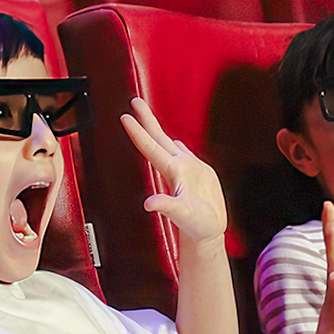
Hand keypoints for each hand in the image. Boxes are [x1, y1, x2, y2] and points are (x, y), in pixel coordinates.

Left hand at [120, 97, 224, 245]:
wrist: (208, 232)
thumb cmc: (196, 226)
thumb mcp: (183, 215)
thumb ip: (167, 206)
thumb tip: (149, 203)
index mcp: (172, 172)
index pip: (150, 147)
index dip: (138, 131)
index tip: (125, 116)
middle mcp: (177, 167)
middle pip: (157, 138)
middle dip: (146, 119)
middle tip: (134, 101)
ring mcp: (187, 169)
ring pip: (169, 143)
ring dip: (157, 129)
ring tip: (147, 116)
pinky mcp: (198, 174)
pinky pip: (184, 153)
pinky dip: (176, 144)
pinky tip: (174, 142)